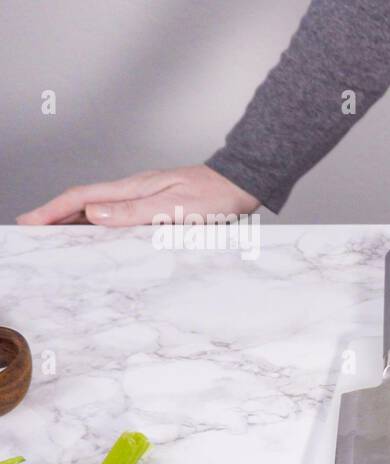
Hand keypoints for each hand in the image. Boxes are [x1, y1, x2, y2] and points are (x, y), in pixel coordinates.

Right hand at [17, 165, 259, 225]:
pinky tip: (101, 235)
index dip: (52, 210)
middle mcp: (136, 191)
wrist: (243, 184)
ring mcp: (147, 197)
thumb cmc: (215, 196)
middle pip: (85, 203)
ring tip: (54, 236)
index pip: (82, 198)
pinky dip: (102, 224)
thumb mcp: (174, 207)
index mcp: (134, 189)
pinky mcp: (159, 205)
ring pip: (101, 210)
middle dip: (55, 215)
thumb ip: (135, 212)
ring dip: (76, 221)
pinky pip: (121, 215)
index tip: (29, 221)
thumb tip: (95, 216)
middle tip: (31, 229)